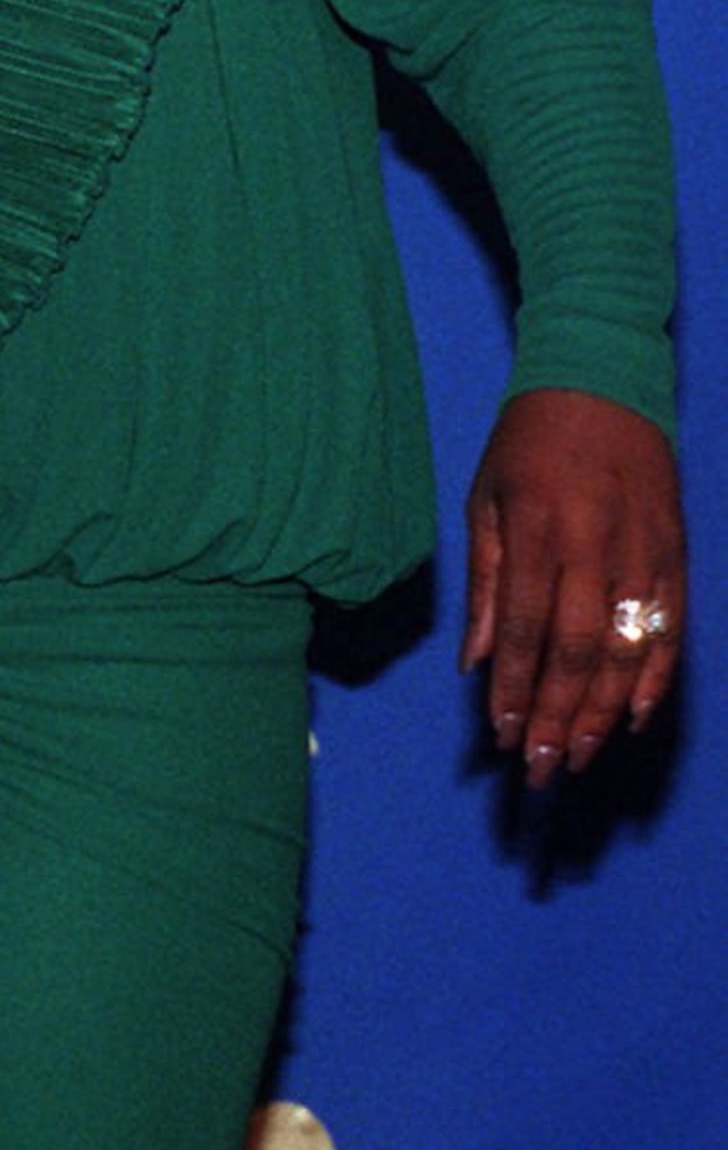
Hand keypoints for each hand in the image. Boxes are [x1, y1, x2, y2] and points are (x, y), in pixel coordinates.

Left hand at [463, 387, 684, 779]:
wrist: (603, 382)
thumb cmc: (527, 443)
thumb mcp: (484, 500)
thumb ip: (484, 583)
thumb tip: (474, 660)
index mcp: (540, 532)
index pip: (523, 629)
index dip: (513, 688)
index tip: (500, 735)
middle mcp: (596, 547)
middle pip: (577, 652)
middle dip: (556, 716)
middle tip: (540, 767)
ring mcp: (644, 553)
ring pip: (626, 651)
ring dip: (601, 712)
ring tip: (577, 755)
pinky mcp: (676, 555)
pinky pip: (669, 629)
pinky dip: (653, 678)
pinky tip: (631, 718)